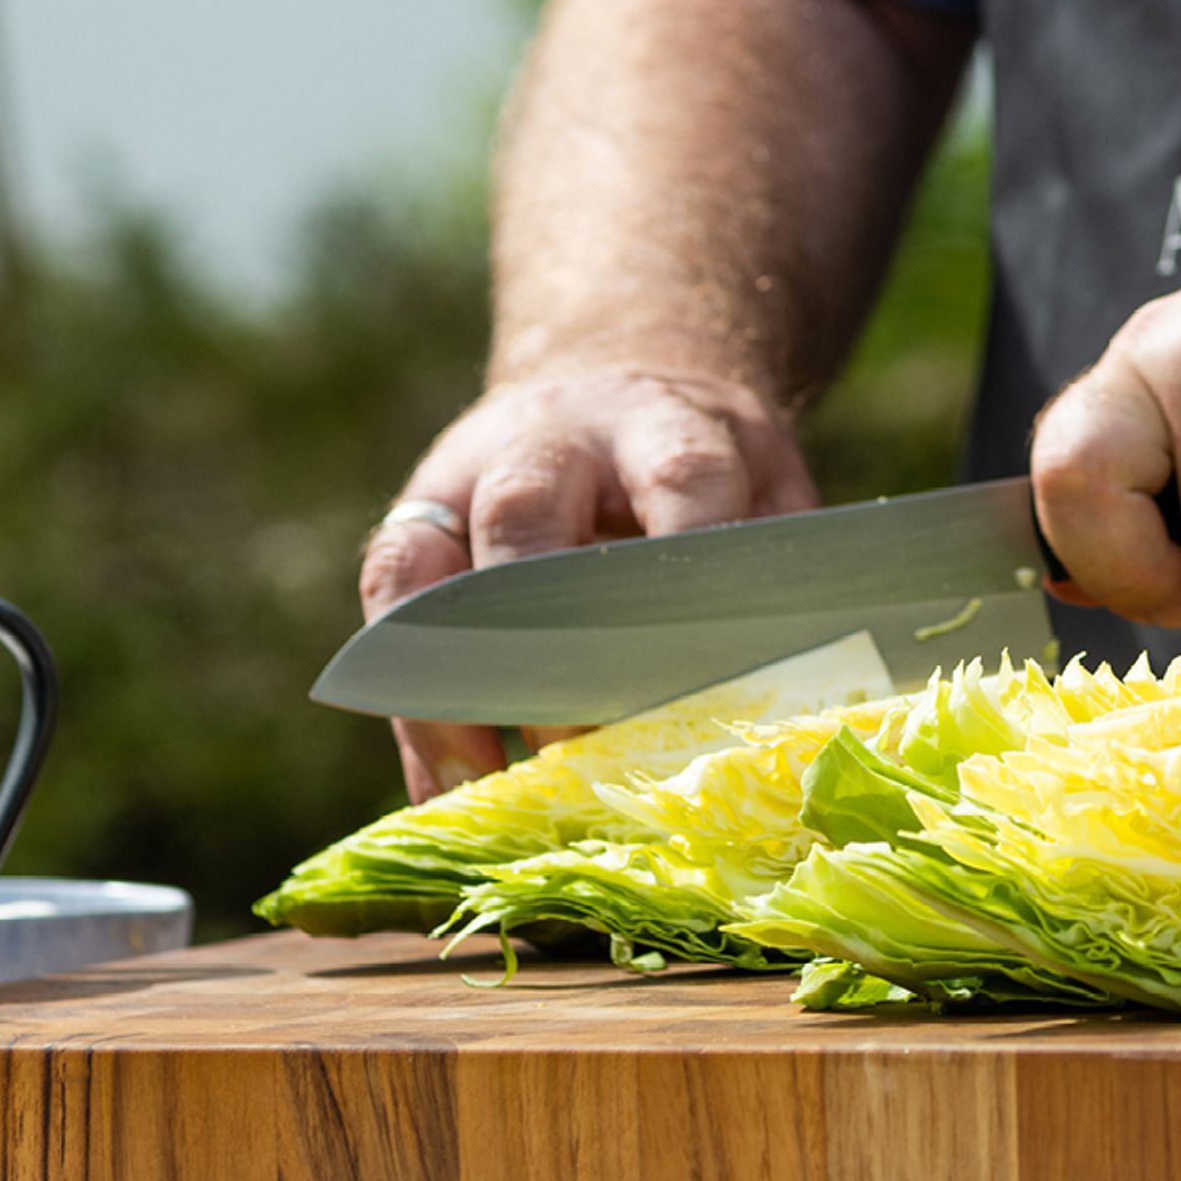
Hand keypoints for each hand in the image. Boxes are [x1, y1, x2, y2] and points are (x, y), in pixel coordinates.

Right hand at [361, 363, 817, 800]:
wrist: (620, 393)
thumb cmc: (712, 475)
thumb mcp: (769, 493)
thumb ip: (773, 578)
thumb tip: (791, 703)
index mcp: (664, 423)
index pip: (679, 481)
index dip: (679, 572)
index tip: (694, 674)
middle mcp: (551, 439)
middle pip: (523, 514)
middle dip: (540, 636)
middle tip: (573, 746)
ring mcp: (465, 476)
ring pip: (421, 563)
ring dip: (445, 684)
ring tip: (479, 784)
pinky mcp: (413, 524)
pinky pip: (389, 616)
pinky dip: (415, 709)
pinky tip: (445, 788)